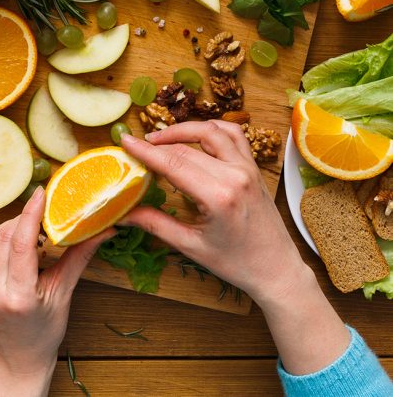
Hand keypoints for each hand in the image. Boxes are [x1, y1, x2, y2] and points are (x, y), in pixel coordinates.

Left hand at [0, 187, 107, 396]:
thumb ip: (79, 257)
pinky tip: (10, 242)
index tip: (41, 193)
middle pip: (6, 236)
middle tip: (43, 215)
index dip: (31, 213)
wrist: (16, 360)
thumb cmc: (44, 332)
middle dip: (25, 219)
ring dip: (10, 227)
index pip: (22, 243)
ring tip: (30, 234)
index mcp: (19, 296)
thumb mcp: (63, 294)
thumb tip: (104, 229)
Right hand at [119, 121, 302, 302]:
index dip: (145, 151)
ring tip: (161, 138)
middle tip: (136, 147)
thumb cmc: (236, 263)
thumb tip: (122, 212)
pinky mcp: (254, 167)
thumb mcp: (190, 246)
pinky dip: (212, 128)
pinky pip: (233, 134)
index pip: (173, 163)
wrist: (277, 270)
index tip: (125, 141)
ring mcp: (247, 168)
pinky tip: (195, 134)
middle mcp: (235, 175)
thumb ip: (154, 223)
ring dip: (182, 129)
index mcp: (218, 197)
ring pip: (210, 131)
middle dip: (157, 144)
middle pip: (185, 148)